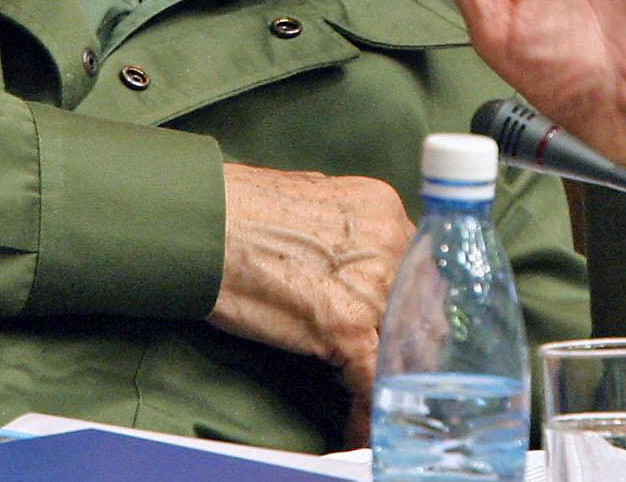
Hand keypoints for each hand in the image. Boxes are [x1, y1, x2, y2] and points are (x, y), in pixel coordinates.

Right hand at [207, 163, 414, 447]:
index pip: (415, 265)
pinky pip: (372, 381)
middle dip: (409, 340)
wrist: (204, 225)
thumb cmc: (237, 209)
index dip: (406, 300)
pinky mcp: (347, 327)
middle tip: (397, 368)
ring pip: (405, 345)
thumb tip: (344, 254)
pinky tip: (355, 429)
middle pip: (421, 305)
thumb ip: (342, 228)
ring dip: (393, 377)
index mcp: (381, 211)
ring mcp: (372, 285)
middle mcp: (389, 243)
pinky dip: (365, 411)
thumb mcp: (310, 197)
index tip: (399, 323)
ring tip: (382, 402)